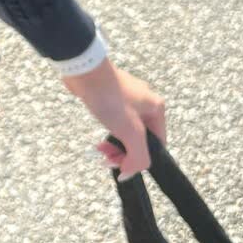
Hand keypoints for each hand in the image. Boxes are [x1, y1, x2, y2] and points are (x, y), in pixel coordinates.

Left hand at [60, 58, 167, 181]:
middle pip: (139, 139)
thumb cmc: (110, 98)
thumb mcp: (131, 132)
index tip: (122, 166)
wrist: (85, 70)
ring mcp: (127, 98)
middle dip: (123, 152)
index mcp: (156, 109)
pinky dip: (106, 131)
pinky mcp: (110, 95)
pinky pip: (113, 120)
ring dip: (113, 144)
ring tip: (99, 150)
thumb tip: (129, 173)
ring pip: (124, 130)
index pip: (157, 144)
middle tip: (106, 159)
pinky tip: (97, 138)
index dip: (140, 159)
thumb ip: (138, 157)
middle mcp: (144, 102)